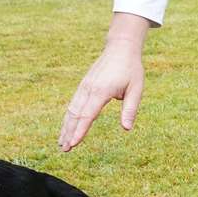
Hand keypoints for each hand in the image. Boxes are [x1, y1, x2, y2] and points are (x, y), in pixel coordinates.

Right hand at [58, 15, 149, 150]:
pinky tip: (67, 126)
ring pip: (71, 109)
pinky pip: (73, 103)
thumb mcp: (136, 89)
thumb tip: (127, 129)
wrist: (121, 47)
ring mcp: (84, 86)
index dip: (80, 131)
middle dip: (69, 133)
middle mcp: (89, 89)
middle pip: (75, 114)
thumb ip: (130, 109)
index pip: (88, 115)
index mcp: (102, 91)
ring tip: (61, 143)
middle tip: (65, 149)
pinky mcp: (84, 84)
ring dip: (66, 126)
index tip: (73, 144)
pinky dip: (68, 116)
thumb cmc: (131, 69)